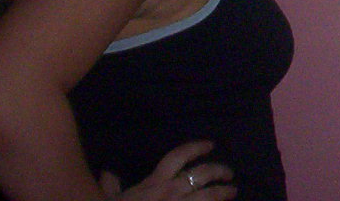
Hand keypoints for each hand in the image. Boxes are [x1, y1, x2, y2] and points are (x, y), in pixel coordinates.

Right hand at [100, 141, 234, 199]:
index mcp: (154, 183)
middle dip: (218, 171)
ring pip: (208, 196)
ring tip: (232, 191)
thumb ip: (109, 185)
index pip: (179, 157)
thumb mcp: (110, 199)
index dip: (196, 148)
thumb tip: (106, 172)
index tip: (210, 145)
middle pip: (201, 174)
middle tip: (229, 173)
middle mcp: (171, 192)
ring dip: (223, 192)